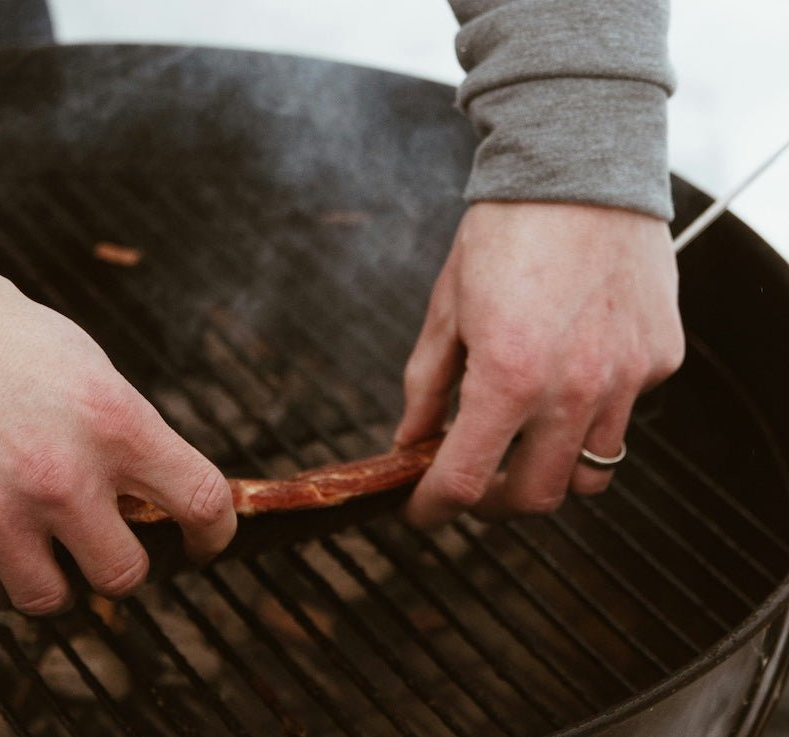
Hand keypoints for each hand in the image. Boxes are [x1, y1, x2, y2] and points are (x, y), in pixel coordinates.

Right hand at [0, 269, 235, 614]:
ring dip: (50, 579)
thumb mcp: (87, 366)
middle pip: (124, 575)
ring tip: (33, 545)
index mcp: (116, 423)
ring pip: (50, 599)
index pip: (200, 500)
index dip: (213, 534)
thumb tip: (149, 491)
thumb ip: (123, 433)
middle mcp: (64, 477)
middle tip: (100, 546)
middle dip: (120, 565)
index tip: (202, 544)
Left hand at [395, 202, 683, 524]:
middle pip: (536, 499)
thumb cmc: (505, 232)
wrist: (580, 168)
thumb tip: (411, 440)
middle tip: (473, 484)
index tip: (423, 509)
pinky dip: (590, 419)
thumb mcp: (446, 309)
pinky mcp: (660, 360)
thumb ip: (427, 385)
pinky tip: (569, 382)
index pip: (465, 480)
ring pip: (590, 475)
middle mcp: (573, 389)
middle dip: (493, 505)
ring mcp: (625, 378)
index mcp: (507, 376)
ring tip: (522, 443)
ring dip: (548, 472)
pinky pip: (623, 417)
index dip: (434, 508)